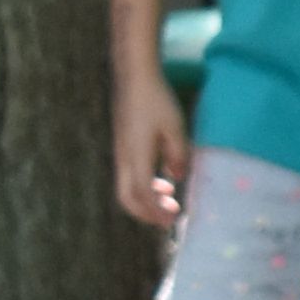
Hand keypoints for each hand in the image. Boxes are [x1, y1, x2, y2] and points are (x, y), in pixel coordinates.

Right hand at [115, 71, 193, 228]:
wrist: (134, 79)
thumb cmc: (156, 101)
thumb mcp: (175, 127)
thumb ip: (178, 155)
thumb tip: (177, 177)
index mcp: (136, 155)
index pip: (142, 193)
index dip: (155, 211)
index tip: (172, 220)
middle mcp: (124, 158)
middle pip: (127, 198)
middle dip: (147, 213)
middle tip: (170, 218)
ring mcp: (121, 153)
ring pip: (126, 188)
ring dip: (146, 200)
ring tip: (170, 199)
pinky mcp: (124, 148)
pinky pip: (130, 176)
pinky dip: (144, 186)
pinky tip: (164, 180)